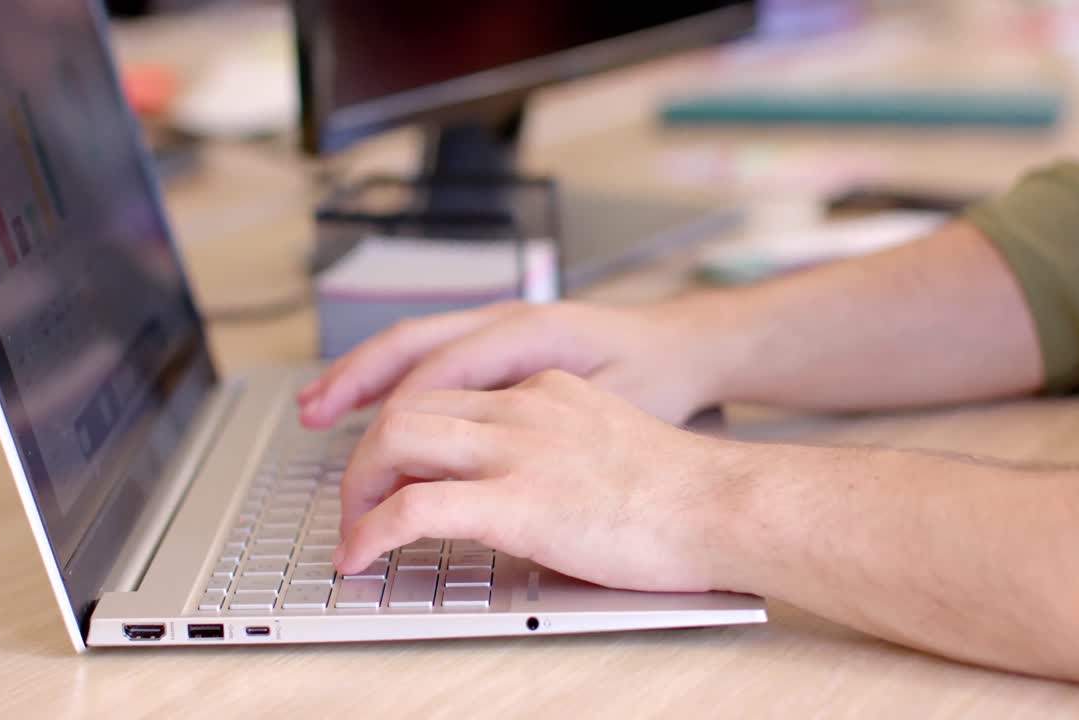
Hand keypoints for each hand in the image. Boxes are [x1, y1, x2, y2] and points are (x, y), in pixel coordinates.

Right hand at [299, 299, 727, 429]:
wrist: (688, 346)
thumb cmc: (656, 379)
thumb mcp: (607, 410)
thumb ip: (540, 429)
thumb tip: (476, 463)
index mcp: (530, 334)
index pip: (438, 375)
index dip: (394, 426)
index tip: (371, 472)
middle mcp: (506, 320)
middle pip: (410, 344)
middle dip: (353, 380)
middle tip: (310, 417)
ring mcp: (500, 325)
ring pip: (414, 343)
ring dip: (362, 373)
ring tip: (315, 404)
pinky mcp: (501, 341)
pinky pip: (434, 353)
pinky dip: (394, 375)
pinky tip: (372, 401)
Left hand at [333, 369, 741, 592]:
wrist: (725, 506)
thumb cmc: (680, 493)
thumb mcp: (604, 445)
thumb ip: (552, 453)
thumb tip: (516, 498)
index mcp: (543, 392)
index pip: (447, 390)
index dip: (403, 428)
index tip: (387, 463)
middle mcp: (521, 407)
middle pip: (407, 403)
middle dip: (365, 452)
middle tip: (357, 497)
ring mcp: (517, 449)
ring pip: (397, 438)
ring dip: (359, 485)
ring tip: (353, 527)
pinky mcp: (517, 500)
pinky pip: (415, 506)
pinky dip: (372, 531)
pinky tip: (360, 555)